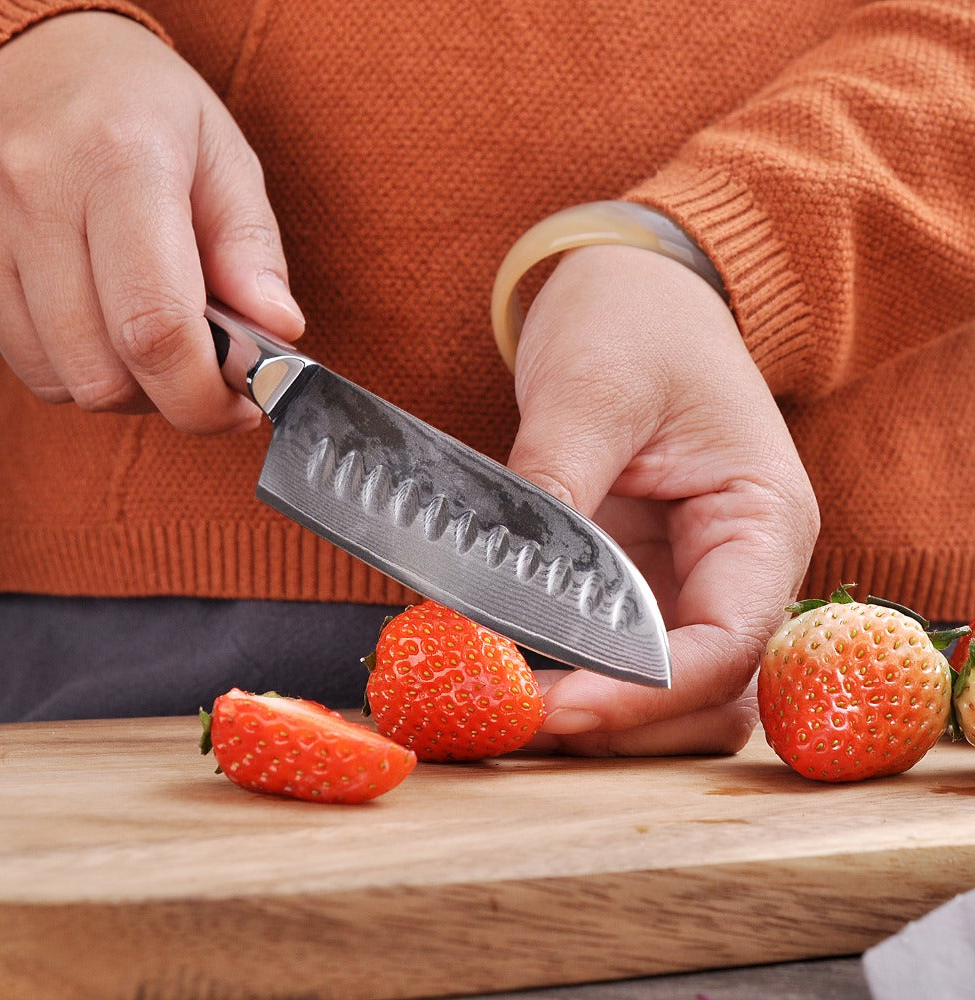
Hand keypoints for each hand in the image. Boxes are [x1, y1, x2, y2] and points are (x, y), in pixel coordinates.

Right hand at [0, 12, 304, 432]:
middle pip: (103, 373)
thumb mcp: (224, 157)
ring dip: (120, 384)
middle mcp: (35, 195)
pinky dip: (72, 361)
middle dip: (168, 397)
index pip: (155, 327)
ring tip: (151, 336)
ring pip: (60, 379)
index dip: (202, 396)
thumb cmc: (140, 106)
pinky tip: (98, 316)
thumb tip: (278, 332)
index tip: (238, 406)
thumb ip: (253, 250)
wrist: (34, 55)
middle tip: (203, 370)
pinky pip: (20, 360)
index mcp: (120, 162)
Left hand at [507, 245, 819, 755]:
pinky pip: (622, 655)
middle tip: (520, 716)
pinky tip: (516, 670)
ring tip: (511, 704)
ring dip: (601, 715)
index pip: (729, 642)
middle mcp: (739, 566)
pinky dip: (577, 677)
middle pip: (709, 693)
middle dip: (623, 721)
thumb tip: (500, 584)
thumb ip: (555, 484)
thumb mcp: (593, 388)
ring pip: (668, 692)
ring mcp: (690, 578)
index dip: (646, 692)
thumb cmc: (634, 322)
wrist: (634, 293)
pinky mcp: (644, 580)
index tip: (556, 705)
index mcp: (763, 519)